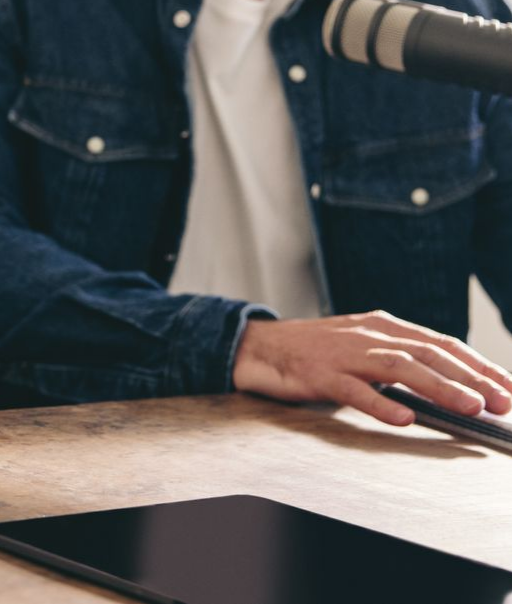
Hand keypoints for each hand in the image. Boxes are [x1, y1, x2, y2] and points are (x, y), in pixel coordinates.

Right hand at [232, 311, 511, 425]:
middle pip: (427, 352)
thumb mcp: (360, 347)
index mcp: (380, 326)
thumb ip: (398, 359)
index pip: (440, 343)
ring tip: (471, 407)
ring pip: (399, 366)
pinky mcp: (319, 374)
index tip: (509, 388)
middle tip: (503, 401)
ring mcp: (343, 354)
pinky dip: (380, 403)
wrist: (256, 346)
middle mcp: (367, 335)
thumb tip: (449, 384)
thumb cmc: (312, 352)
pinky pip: (354, 389)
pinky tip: (403, 417)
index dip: (478, 365)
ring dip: (439, 386)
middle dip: (471, 378)